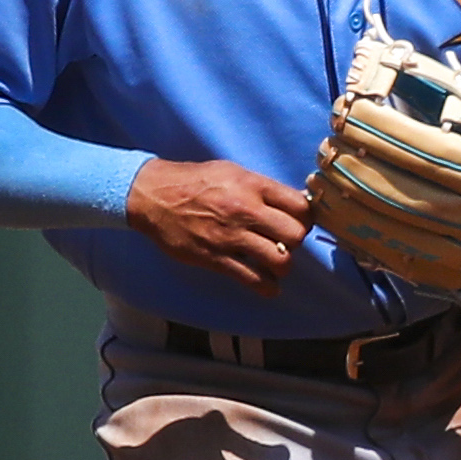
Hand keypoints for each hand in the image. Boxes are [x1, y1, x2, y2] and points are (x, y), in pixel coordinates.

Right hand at [130, 157, 312, 297]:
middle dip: (296, 242)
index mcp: (252, 185)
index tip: (299, 222)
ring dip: (283, 266)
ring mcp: (231, 236)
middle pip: (295, 234)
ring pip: (280, 260)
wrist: (154, 197)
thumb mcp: (232, 172)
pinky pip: (253, 279)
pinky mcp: (216, 258)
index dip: (306, 217)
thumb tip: (292, 202)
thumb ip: (261, 188)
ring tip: (275, 264)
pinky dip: (267, 287)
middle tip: (286, 242)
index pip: (300, 205)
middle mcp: (245, 210)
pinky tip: (268, 286)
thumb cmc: (195, 181)